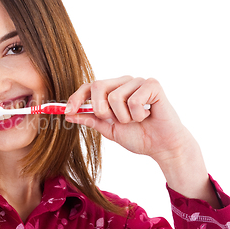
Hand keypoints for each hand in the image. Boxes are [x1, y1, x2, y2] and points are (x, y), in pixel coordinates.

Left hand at [64, 76, 218, 206]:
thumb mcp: (109, 129)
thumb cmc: (139, 136)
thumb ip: (90, 120)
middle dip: (101, 109)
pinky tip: (147, 116)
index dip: (76, 97)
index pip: (88, 87)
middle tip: (114, 121)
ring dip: (123, 117)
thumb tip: (68, 115)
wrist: (163, 147)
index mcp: (112, 90)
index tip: (67, 111)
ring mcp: (138, 82)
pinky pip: (133, 100)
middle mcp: (124, 82)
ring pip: (114, 97)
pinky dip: (137, 115)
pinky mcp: (152, 85)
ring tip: (136, 120)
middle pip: (97, 86)